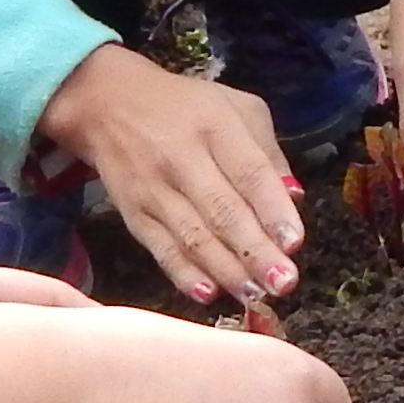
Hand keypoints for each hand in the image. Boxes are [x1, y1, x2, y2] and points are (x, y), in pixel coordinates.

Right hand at [37, 44, 297, 309]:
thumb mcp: (237, 108)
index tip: (295, 244)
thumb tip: (293, 199)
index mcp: (216, 126)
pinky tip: (208, 294)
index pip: (249, 172)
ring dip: (227, 271)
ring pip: (193, 236)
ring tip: (256, 296)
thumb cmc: (187, 108)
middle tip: (284, 284)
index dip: (272, 210)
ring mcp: (154, 189)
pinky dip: (183, 274)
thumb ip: (268, 152)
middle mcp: (183, 158)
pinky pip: (161, 248)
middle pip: (222, 211)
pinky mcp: (133, 214)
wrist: (108, 105)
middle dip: (255, 252)